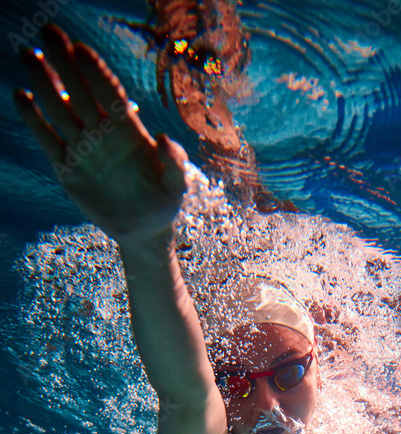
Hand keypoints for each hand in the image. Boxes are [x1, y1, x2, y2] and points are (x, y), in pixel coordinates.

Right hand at [14, 24, 186, 247]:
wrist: (143, 230)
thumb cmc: (163, 202)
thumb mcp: (176, 185)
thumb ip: (174, 162)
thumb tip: (161, 137)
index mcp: (129, 130)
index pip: (110, 95)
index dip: (97, 73)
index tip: (81, 49)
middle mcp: (102, 133)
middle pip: (81, 93)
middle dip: (66, 63)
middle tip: (49, 33)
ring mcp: (83, 148)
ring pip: (60, 110)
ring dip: (45, 83)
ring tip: (29, 55)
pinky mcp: (67, 167)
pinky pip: (48, 140)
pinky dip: (34, 120)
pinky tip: (21, 97)